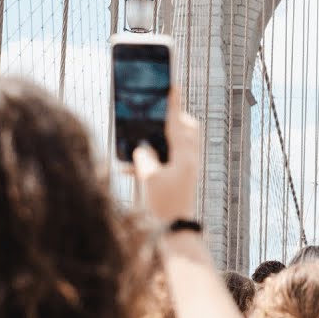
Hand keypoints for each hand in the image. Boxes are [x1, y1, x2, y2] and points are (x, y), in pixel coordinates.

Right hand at [133, 87, 200, 222]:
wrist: (177, 233)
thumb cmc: (164, 206)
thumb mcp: (149, 178)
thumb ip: (143, 157)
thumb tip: (141, 147)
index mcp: (184, 155)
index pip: (177, 122)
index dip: (172, 103)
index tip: (172, 84)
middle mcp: (189, 159)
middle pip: (185, 129)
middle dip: (172, 119)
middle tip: (156, 115)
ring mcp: (187, 168)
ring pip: (176, 144)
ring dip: (159, 140)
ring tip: (140, 140)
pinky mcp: (181, 178)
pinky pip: (168, 159)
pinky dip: (153, 158)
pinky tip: (129, 167)